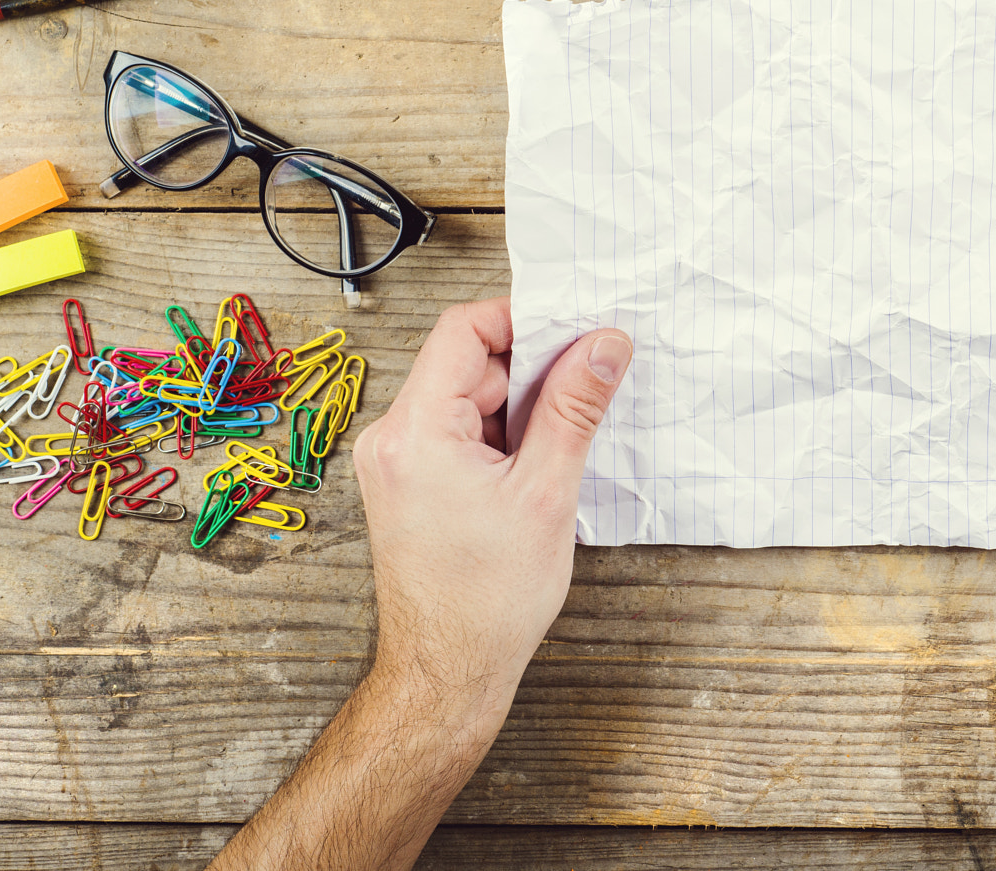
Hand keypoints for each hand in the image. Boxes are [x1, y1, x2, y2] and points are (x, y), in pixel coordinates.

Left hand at [351, 299, 631, 731]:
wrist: (448, 674)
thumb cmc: (485, 603)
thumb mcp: (546, 493)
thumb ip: (574, 407)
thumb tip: (603, 347)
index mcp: (415, 432)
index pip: (463, 330)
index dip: (522, 321)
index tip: (573, 335)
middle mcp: (392, 440)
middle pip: (467, 363)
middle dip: (530, 374)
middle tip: (583, 398)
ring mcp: (396, 462)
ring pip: (467, 398)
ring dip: (518, 410)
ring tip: (554, 456)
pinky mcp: (409, 483)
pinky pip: (458, 431)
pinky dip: (501, 438)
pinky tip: (534, 470)